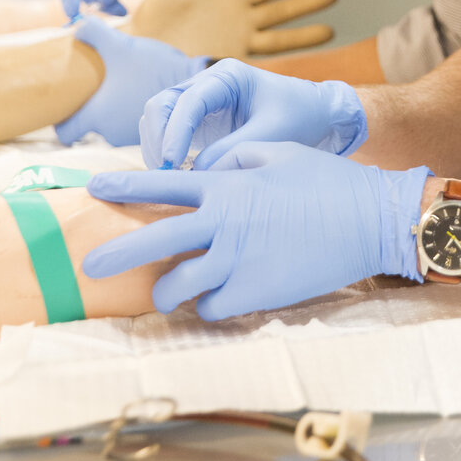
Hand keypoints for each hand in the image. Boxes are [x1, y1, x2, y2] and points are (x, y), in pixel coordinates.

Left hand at [57, 18, 208, 146]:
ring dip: (109, 112)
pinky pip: (127, 127)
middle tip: (91, 88)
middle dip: (87, 110)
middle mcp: (110, 133)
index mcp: (96, 116)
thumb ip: (92, 32)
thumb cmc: (152, 68)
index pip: (65, 133)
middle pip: (87, 128)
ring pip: (108, 127)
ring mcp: (129, 136)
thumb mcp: (119, 44)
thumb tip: (75, 22)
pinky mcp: (148, 134)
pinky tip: (134, 94)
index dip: (61, 121)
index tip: (65, 105)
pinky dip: (126, 114)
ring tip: (116, 87)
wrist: (192, 83)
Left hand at [82, 142, 430, 318]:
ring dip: (167, 292)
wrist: (370, 220)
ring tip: (167, 293)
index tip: (96, 188)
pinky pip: (213, 308)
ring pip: (176, 287)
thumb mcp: (280, 153)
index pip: (161, 185)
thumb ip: (237, 160)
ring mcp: (237, 261)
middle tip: (90, 266)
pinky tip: (219, 300)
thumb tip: (209, 170)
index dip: (125, 186)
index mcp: (227, 186)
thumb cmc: (329, 182)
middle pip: (151, 242)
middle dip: (114, 255)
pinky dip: (211, 306)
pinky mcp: (255, 293)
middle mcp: (223, 223)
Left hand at [125, 0, 336, 61]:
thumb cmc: (149, 21)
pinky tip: (298, 63)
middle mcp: (238, 26)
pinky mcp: (228, 66)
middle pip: (282, 13)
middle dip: (308, 5)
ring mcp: (236, 47)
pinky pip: (260, 63)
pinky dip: (281, 63)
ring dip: (304, 34)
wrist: (133, 52)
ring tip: (331, 29)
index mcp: (228, 4)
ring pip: (279, 38)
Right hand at [139, 57, 365, 168]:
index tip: (172, 162)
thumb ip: (235, 150)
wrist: (313, 114)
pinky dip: (163, 150)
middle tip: (165, 173)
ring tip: (167, 176)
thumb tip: (196, 172)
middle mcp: (207, 83)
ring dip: (156, 145)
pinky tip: (174, 173)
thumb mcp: (273, 132)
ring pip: (158, 117)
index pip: (189, 101)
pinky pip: (167, 131)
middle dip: (157, 137)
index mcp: (227, 76)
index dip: (175, 131)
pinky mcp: (198, 120)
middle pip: (162, 104)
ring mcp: (199, 100)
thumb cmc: (298, 115)